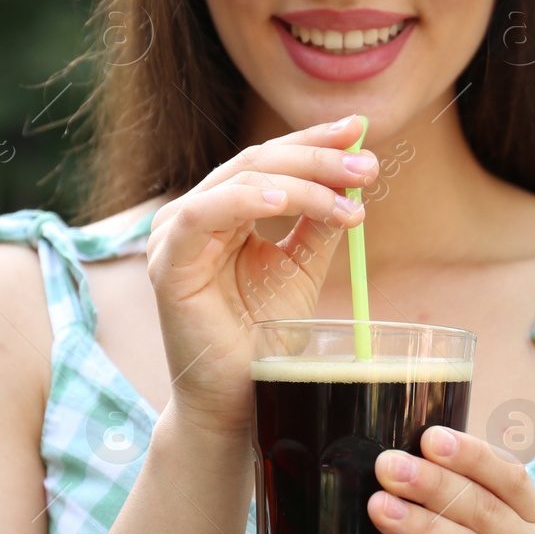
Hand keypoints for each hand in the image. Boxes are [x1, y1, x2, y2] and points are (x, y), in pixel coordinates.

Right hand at [146, 115, 377, 438]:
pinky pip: (201, 214)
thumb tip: (355, 176)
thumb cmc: (265, 341)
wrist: (239, 403)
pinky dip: (246, 200)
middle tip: (367, 167)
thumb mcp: (301, 270)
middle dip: (319, 158)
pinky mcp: (166, 262)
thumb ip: (320, 223)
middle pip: (259, 162)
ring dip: (301, 180)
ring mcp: (176, 235)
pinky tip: (287, 202)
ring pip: (241, 180)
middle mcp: (197, 214)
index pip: (270, 159)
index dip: (315, 141)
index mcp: (224, 210)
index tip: (360, 131)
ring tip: (350, 196)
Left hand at [367, 426, 534, 533]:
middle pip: (486, 512)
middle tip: (388, 469)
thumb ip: (443, 504)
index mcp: (531, 520)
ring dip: (424, 527)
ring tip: (381, 509)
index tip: (429, 437)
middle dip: (433, 485)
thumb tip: (391, 460)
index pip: (509, 477)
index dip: (471, 455)